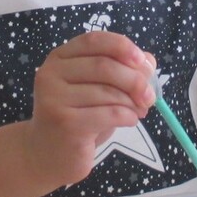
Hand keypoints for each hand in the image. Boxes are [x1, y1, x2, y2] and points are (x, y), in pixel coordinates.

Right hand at [24, 31, 155, 185]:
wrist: (47, 157)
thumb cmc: (77, 117)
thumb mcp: (96, 88)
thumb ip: (120, 70)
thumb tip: (149, 61)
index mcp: (59, 58)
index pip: (94, 40)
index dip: (122, 46)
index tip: (142, 61)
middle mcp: (51, 74)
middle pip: (104, 66)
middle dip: (135, 80)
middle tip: (149, 96)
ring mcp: (55, 99)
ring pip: (108, 92)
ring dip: (133, 102)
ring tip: (140, 111)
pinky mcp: (66, 124)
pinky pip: (109, 113)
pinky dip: (128, 116)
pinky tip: (130, 121)